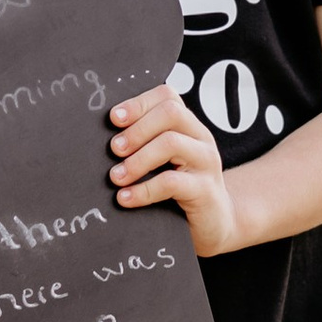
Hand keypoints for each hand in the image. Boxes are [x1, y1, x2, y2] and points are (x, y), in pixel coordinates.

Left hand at [108, 82, 237, 256]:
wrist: (215, 224)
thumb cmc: (181, 191)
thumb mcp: (165, 162)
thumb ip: (146, 145)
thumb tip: (106, 140)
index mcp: (189, 126)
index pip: (168, 96)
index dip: (138, 103)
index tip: (113, 119)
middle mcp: (201, 138)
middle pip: (171, 113)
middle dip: (136, 129)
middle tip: (114, 149)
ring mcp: (206, 163)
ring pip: (171, 143)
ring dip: (137, 159)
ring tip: (116, 177)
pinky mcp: (205, 190)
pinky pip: (171, 182)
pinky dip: (143, 190)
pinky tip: (125, 198)